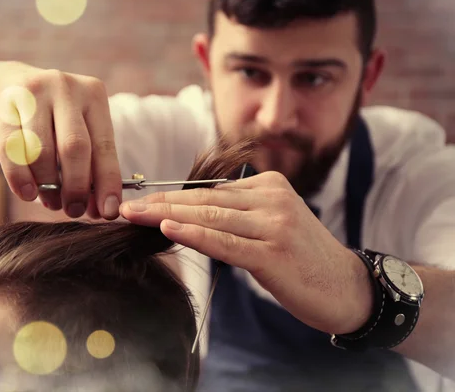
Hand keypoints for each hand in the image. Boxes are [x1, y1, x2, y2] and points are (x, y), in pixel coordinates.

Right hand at [0, 61, 121, 218]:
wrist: (0, 84)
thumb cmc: (48, 118)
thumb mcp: (74, 130)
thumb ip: (90, 166)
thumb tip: (103, 210)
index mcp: (93, 94)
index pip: (105, 145)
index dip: (108, 182)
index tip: (109, 212)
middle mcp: (65, 88)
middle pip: (74, 148)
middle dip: (76, 187)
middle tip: (73, 210)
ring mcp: (32, 92)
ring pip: (41, 151)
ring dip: (47, 186)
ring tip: (51, 202)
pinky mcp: (1, 104)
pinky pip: (11, 149)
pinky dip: (20, 177)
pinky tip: (26, 193)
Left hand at [120, 171, 373, 334]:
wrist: (347, 287)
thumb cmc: (302, 258)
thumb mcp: (270, 224)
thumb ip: (237, 213)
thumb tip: (189, 213)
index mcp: (268, 186)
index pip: (209, 192)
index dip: (170, 196)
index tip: (139, 201)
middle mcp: (271, 198)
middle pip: (204, 200)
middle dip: (159, 203)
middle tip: (125, 206)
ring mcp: (274, 224)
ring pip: (210, 216)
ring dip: (167, 215)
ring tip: (134, 215)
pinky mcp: (273, 252)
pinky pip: (225, 242)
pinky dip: (195, 234)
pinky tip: (168, 229)